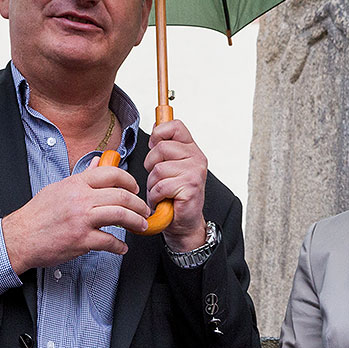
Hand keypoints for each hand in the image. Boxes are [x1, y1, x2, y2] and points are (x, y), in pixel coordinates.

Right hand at [1, 164, 149, 272]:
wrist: (19, 237)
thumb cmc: (37, 214)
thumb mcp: (58, 188)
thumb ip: (81, 177)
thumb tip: (98, 164)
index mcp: (75, 183)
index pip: (111, 174)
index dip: (129, 180)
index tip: (135, 189)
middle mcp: (80, 198)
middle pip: (122, 196)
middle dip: (139, 205)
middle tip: (144, 211)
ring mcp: (81, 219)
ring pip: (121, 215)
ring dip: (136, 222)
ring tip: (141, 226)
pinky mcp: (81, 240)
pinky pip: (109, 241)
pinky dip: (119, 246)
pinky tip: (121, 247)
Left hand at [144, 119, 209, 252]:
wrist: (184, 222)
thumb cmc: (173, 195)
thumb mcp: (168, 165)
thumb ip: (164, 145)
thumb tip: (156, 125)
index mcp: (191, 149)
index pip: (174, 126)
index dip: (159, 134)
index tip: (155, 147)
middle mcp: (197, 158)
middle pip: (160, 148)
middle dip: (151, 165)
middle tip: (160, 178)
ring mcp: (195, 172)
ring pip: (158, 169)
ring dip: (153, 184)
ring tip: (162, 192)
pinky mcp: (190, 187)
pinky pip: (161, 186)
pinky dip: (156, 196)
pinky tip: (164, 200)